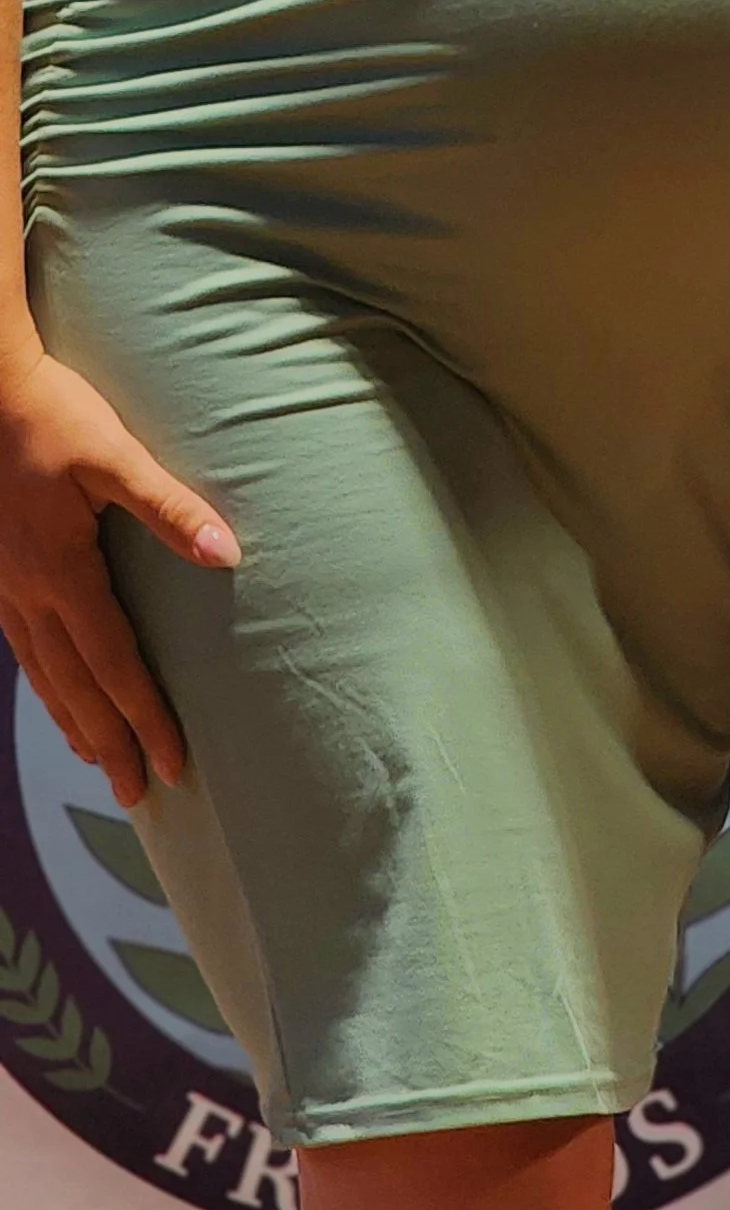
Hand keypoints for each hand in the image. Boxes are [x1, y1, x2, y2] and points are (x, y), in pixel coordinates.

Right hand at [0, 348, 238, 804]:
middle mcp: (29, 595)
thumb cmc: (52, 414)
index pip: (115, 666)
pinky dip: (44, 685)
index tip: (173, 764)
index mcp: (64, 574)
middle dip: (108, 744)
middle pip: (76, 689)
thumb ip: (169, 506)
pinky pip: (22, 649)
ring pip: (43, 676)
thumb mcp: (114, 454)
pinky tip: (55, 693)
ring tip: (97, 760)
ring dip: (73, 723)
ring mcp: (5, 589)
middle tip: (136, 795)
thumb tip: (227, 551)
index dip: (146, 718)